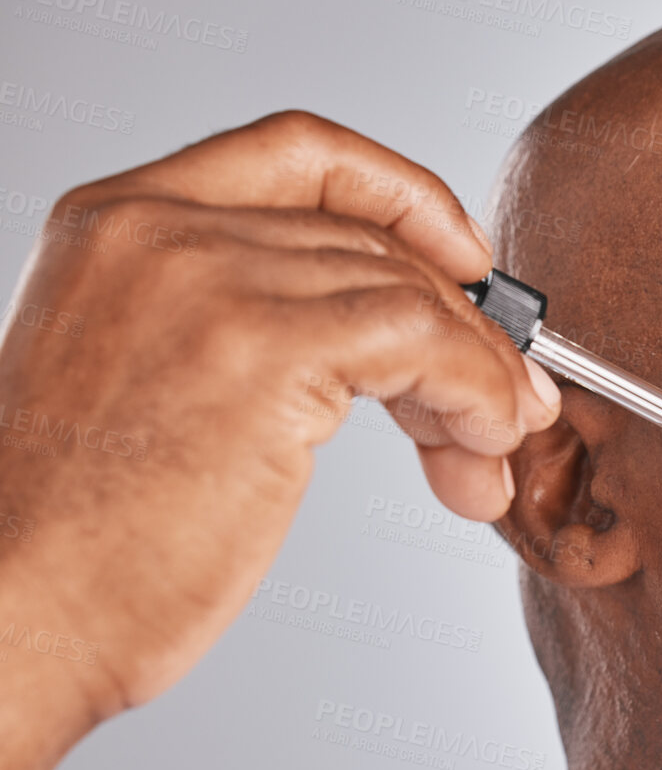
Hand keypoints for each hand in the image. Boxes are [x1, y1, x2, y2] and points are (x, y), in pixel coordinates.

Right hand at [0, 111, 561, 769]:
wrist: (14, 615)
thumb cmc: (84, 536)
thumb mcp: (151, 384)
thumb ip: (251, 327)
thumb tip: (404, 337)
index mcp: (120, 222)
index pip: (300, 153)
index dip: (407, 197)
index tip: (468, 261)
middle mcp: (158, 229)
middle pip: (372, 240)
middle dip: (461, 327)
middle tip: (504, 409)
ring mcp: (208, 280)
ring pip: (411, 291)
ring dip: (479, 376)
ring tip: (490, 455)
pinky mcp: (261, 351)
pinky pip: (423, 339)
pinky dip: (476, 390)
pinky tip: (481, 449)